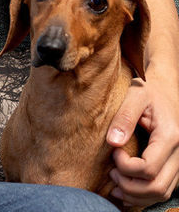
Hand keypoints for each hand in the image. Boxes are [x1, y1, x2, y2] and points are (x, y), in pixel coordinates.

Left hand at [107, 73, 178, 207]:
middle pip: (157, 187)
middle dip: (130, 185)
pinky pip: (164, 189)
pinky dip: (145, 195)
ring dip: (136, 194)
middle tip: (111, 172)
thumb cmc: (149, 90)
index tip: (113, 151)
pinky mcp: (174, 165)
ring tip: (115, 182)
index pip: (148, 168)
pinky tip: (126, 188)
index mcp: (170, 136)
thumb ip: (124, 117)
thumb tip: (113, 142)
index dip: (126, 166)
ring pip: (162, 192)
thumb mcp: (135, 95)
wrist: (166, 89)